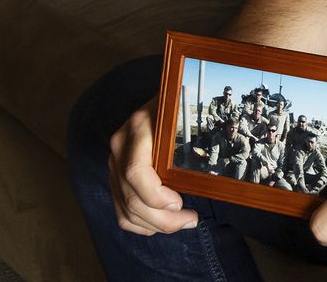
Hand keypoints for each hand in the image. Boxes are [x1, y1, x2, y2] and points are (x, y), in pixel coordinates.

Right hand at [107, 98, 198, 235]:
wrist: (160, 100)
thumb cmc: (179, 104)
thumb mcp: (185, 110)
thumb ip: (191, 132)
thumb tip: (212, 163)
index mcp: (137, 127)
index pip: (135, 172)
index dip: (155, 195)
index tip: (180, 202)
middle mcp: (120, 147)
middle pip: (132, 198)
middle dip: (163, 218)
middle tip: (191, 219)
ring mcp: (114, 164)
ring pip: (126, 210)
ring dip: (157, 225)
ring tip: (184, 222)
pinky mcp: (115, 177)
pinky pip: (122, 212)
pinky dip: (142, 225)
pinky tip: (163, 223)